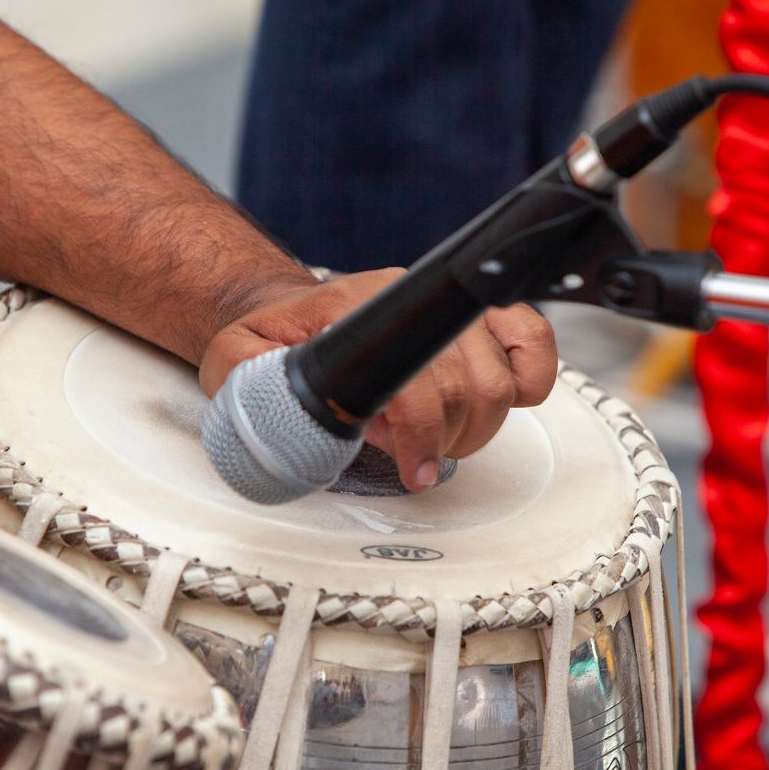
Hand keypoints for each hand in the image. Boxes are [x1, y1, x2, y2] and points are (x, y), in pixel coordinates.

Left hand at [198, 268, 558, 491]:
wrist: (293, 316)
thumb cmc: (273, 345)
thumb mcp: (234, 361)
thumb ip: (243, 378)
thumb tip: (270, 403)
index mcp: (355, 307)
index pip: (413, 374)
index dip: (419, 432)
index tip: (414, 470)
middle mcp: (409, 299)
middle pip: (467, 384)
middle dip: (444, 440)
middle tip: (414, 460)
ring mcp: (449, 308)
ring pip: (501, 379)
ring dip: (477, 428)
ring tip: (437, 443)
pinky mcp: (481, 318)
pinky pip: (534, 341)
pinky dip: (531, 382)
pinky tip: (494, 407)